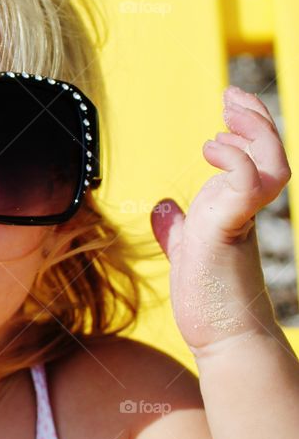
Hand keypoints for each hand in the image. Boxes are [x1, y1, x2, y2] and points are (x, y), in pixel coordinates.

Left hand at [149, 85, 291, 355]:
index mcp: (235, 207)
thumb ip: (178, 228)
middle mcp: (245, 208)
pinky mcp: (231, 230)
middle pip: (270, 150)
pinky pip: (247, 184)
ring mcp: (242, 218)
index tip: (229, 103)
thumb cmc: (209, 304)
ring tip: (224, 124)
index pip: (255, 155)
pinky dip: (233, 160)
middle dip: (255, 118)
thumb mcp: (187, 253)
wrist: (225, 342)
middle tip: (231, 95)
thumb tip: (165, 206)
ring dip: (252, 135)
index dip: (248, 125)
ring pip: (272, 163)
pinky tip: (212, 152)